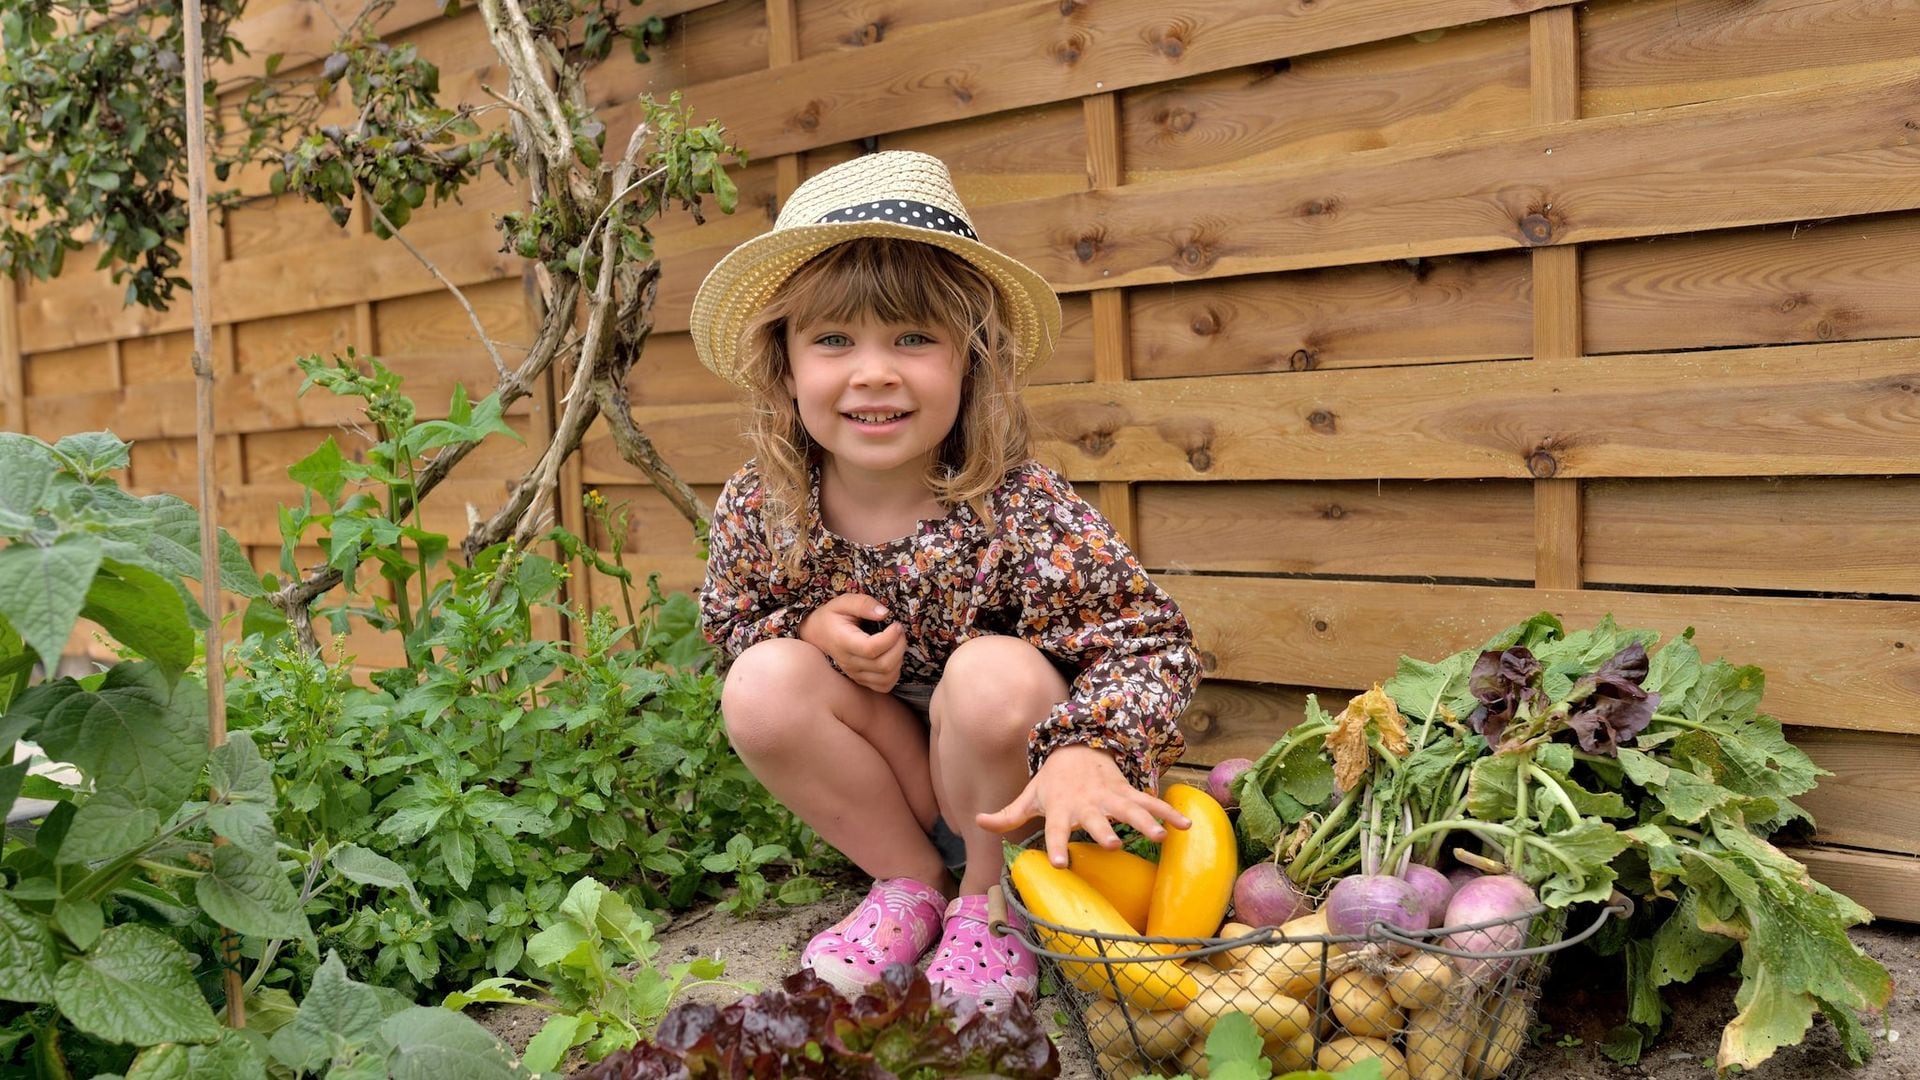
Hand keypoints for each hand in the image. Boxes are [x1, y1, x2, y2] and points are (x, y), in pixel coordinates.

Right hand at [799, 593, 906, 692]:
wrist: (818, 634)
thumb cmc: (832, 617)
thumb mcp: (844, 602)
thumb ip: (863, 604)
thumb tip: (884, 613)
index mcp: (843, 642)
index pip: (871, 649)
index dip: (890, 638)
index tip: (896, 625)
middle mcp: (849, 662)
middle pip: (883, 665)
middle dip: (899, 646)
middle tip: (899, 631)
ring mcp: (855, 674)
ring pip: (886, 678)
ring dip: (899, 659)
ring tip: (896, 642)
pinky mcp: (861, 680)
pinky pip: (884, 686)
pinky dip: (894, 674)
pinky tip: (892, 657)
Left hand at [976, 745, 1189, 868]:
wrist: (1078, 748)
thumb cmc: (1052, 782)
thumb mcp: (1029, 797)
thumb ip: (1007, 816)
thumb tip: (976, 822)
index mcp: (1060, 809)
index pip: (1054, 830)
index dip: (1055, 845)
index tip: (1058, 862)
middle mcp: (1087, 805)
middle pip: (1095, 820)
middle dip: (1104, 831)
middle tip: (1113, 844)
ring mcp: (1110, 798)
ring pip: (1129, 810)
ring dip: (1145, 822)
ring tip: (1160, 836)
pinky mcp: (1128, 793)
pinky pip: (1151, 803)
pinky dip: (1169, 813)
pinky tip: (1186, 826)